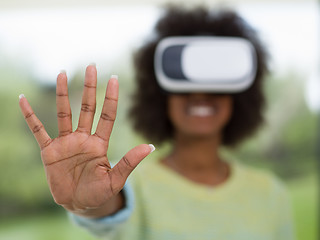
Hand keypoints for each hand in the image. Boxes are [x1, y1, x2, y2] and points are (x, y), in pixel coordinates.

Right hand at [19, 65, 153, 215]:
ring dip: (62, 93)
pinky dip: (30, 116)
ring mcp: (66, 143)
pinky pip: (38, 130)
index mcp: (99, 144)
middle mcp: (83, 138)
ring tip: (62, 73)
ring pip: (64, 113)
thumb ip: (129, 162)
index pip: (107, 115)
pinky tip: (23, 101)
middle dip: (89, 88)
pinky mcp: (49, 151)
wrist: (79, 204)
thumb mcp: (115, 179)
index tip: (114, 78)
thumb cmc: (99, 193)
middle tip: (91, 67)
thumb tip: (151, 146)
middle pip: (87, 108)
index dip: (110, 97)